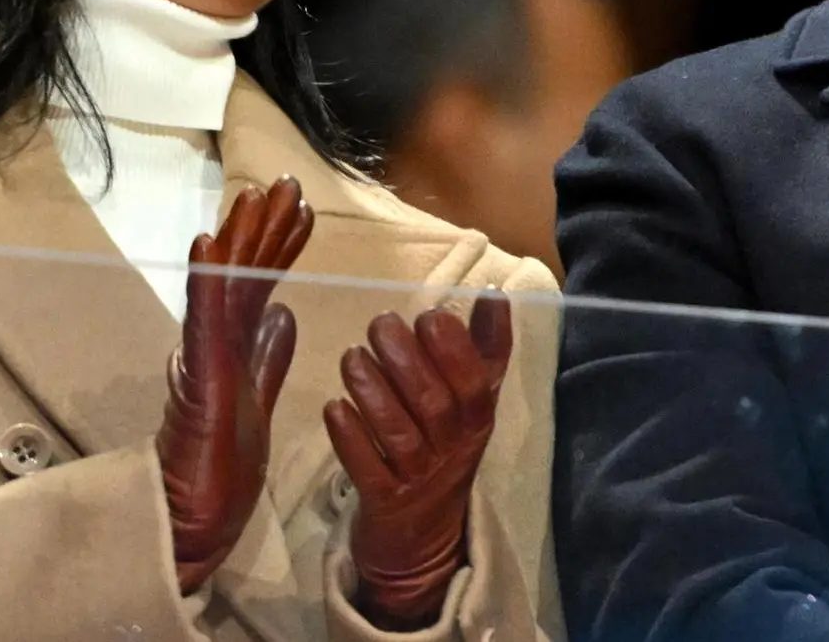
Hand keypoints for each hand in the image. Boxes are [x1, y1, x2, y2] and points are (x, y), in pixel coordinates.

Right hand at [157, 176, 314, 592]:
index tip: (303, 209)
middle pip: (244, 273)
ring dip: (239, 237)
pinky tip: (208, 243)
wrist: (195, 515)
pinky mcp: (196, 374)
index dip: (281, 246)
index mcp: (236, 345)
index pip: (261, 284)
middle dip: (264, 226)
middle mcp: (217, 341)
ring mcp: (204, 354)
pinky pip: (202, 319)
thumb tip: (284, 314)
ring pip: (223, 284)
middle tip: (286, 182)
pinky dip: (207, 280)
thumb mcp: (259, 396)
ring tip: (253, 195)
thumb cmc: (222, 464)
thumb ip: (268, 354)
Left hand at [324, 296, 513, 629]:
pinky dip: (350, 437)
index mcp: (477, 420)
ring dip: (373, 390)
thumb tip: (494, 292)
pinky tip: (334, 407)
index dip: (453, 349)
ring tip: (351, 356)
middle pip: (434, 405)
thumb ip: (484, 347)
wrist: (422, 536)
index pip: (474, 384)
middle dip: (406, 359)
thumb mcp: (474, 403)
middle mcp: (452, 450)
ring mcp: (418, 478)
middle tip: (379, 324)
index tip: (428, 316)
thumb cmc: (445, 448)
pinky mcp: (383, 502)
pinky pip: (367, 469)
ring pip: (398, 433)